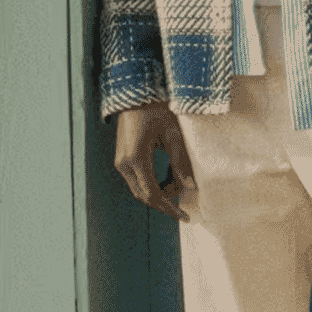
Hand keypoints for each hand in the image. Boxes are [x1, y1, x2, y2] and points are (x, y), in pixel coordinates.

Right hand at [114, 99, 193, 221]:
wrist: (137, 95)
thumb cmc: (157, 110)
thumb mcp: (174, 134)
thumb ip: (181, 161)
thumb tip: (191, 186)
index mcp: (136, 159)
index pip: (153, 194)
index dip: (169, 208)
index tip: (183, 216)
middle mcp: (124, 164)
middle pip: (144, 196)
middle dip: (164, 203)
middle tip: (183, 207)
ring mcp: (121, 162)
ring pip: (139, 190)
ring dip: (158, 193)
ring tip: (177, 187)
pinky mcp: (122, 158)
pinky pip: (137, 180)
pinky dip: (151, 184)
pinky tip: (167, 179)